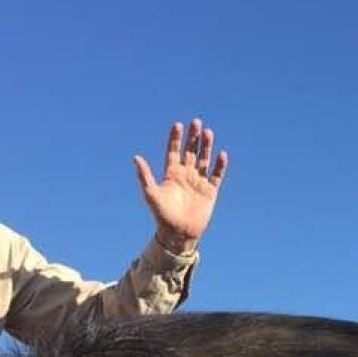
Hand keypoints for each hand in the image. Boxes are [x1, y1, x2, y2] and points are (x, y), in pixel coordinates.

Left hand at [133, 118, 227, 251]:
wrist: (178, 234)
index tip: (178, 125)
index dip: (175, 138)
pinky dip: (219, 165)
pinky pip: (216, 175)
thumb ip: (144, 176)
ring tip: (208, 132)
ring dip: (206, 146)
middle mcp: (185, 175)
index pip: (173, 151)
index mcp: (171, 174)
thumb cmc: (162, 215)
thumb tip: (135, 157)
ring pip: (204, 160)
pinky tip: (222, 154)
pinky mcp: (210, 191)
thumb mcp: (151, 194)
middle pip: (190, 151)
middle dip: (193, 137)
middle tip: (196, 122)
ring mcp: (198, 182)